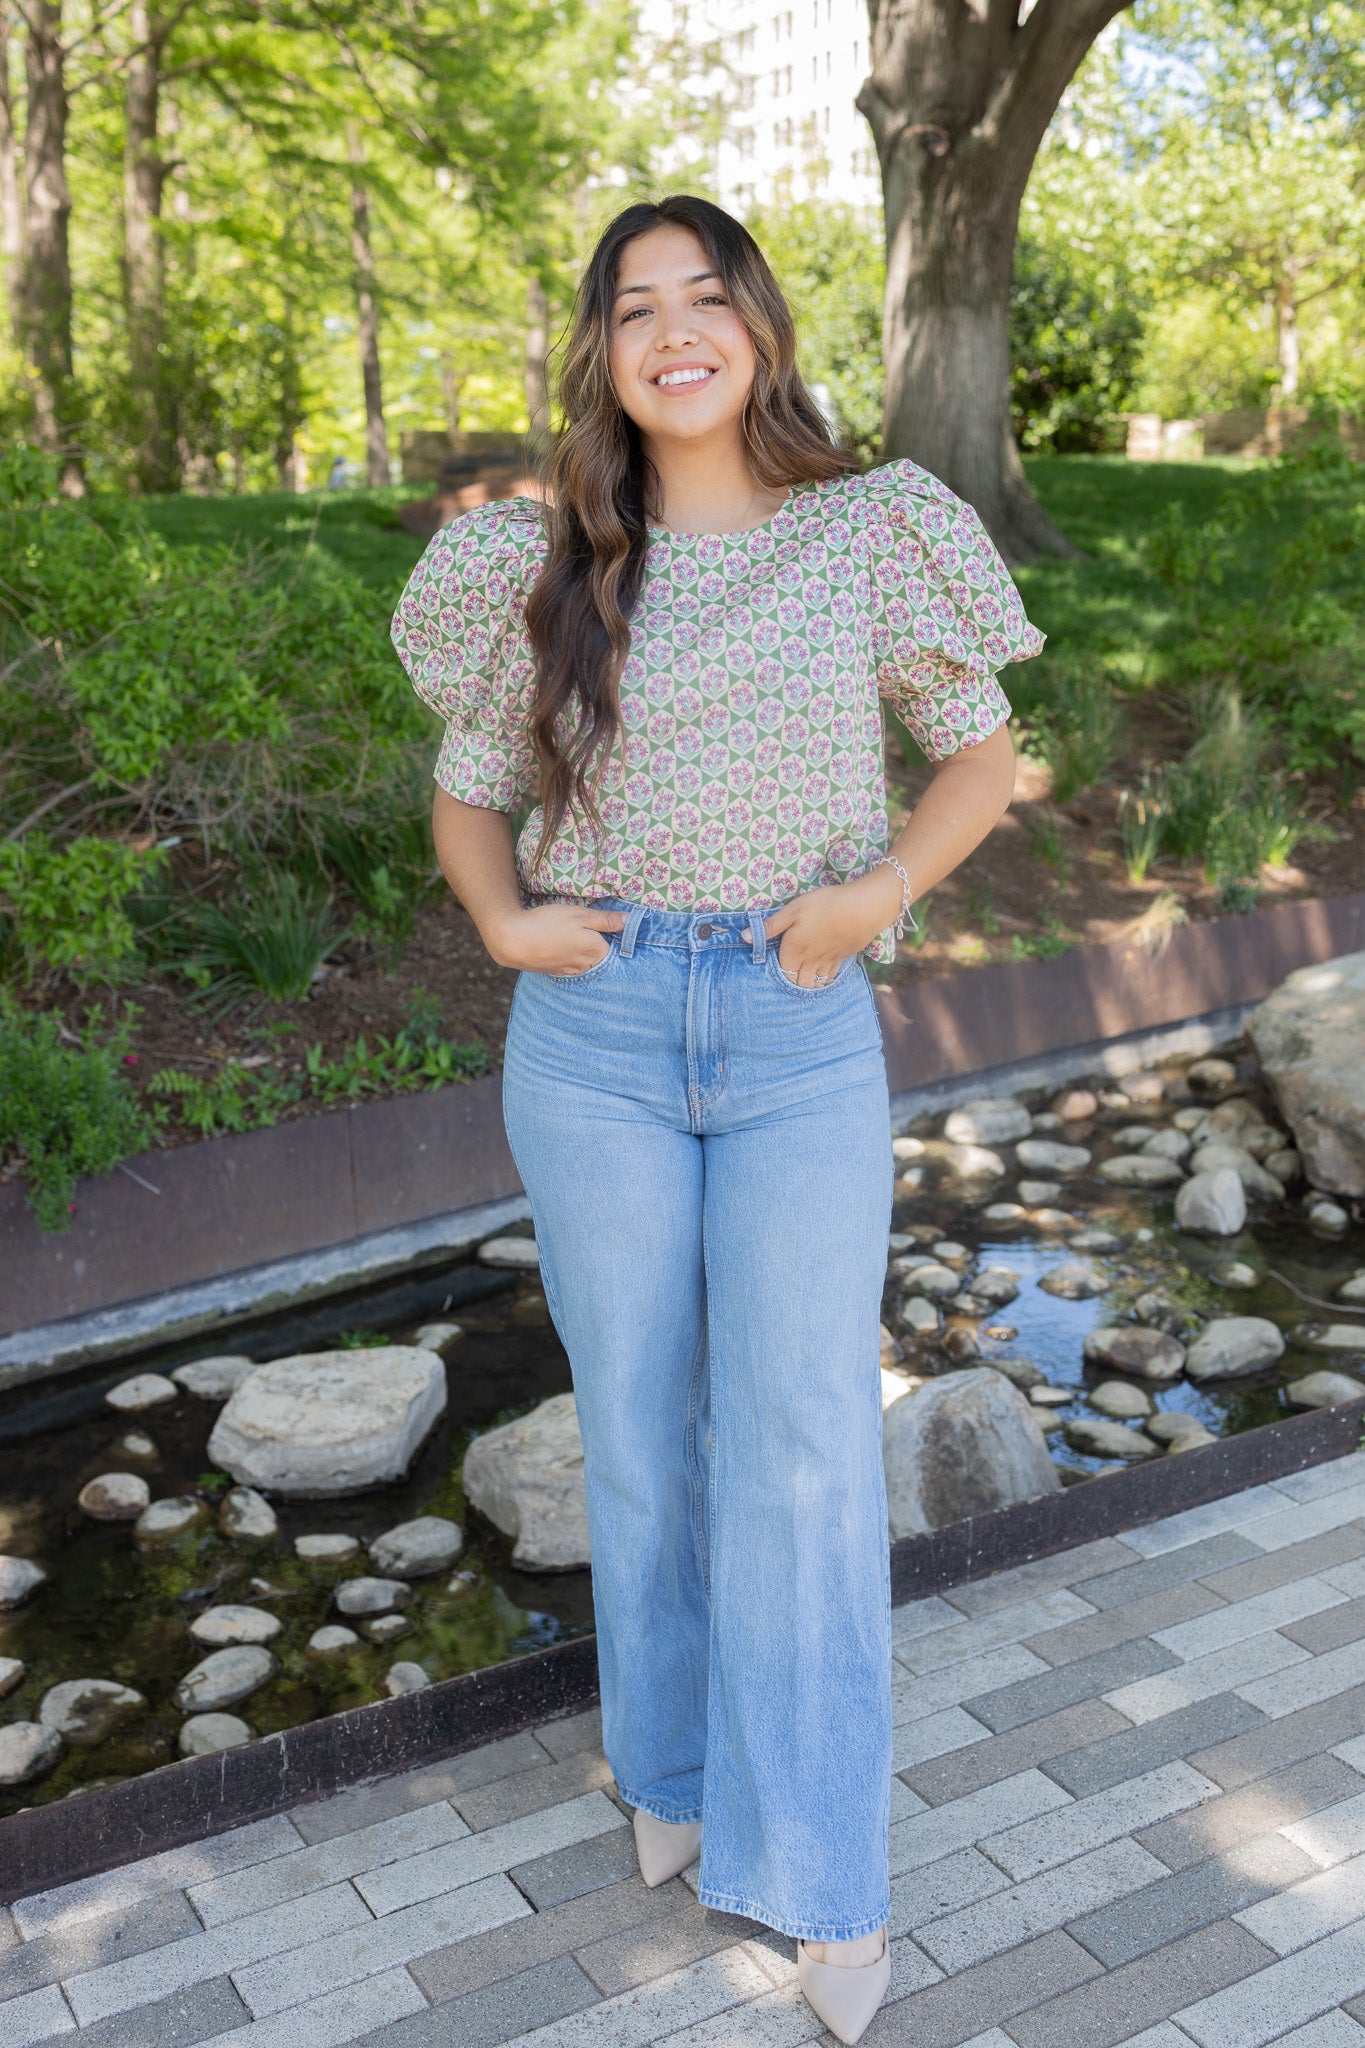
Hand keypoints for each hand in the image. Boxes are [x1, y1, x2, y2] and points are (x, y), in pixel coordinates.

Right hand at [484, 903, 625, 973]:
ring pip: (586, 963)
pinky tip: (562, 946)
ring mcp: (570, 971)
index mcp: (597, 952)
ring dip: (585, 953)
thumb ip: (606, 920)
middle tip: (592, 930)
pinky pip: (571, 966)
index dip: (616, 935)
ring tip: (574, 937)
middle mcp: (587, 966)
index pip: (618, 947)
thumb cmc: (549, 923)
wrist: (514, 940)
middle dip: (602, 945)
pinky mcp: (556, 972)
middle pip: (602, 957)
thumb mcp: (581, 915)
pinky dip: (571, 957)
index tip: (612, 925)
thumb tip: (630, 921)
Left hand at [742, 868, 903, 986]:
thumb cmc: (825, 905)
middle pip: (798, 984)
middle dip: (791, 984)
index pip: (781, 973)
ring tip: (802, 980)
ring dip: (807, 984)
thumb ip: (770, 926)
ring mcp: (828, 961)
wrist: (864, 907)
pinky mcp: (843, 958)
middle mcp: (810, 961)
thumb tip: (744, 938)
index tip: (772, 970)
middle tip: (787, 977)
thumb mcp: (793, 910)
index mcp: (794, 950)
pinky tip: (821, 976)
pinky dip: (823, 980)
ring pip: (814, 983)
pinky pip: (829, 977)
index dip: (776, 974)